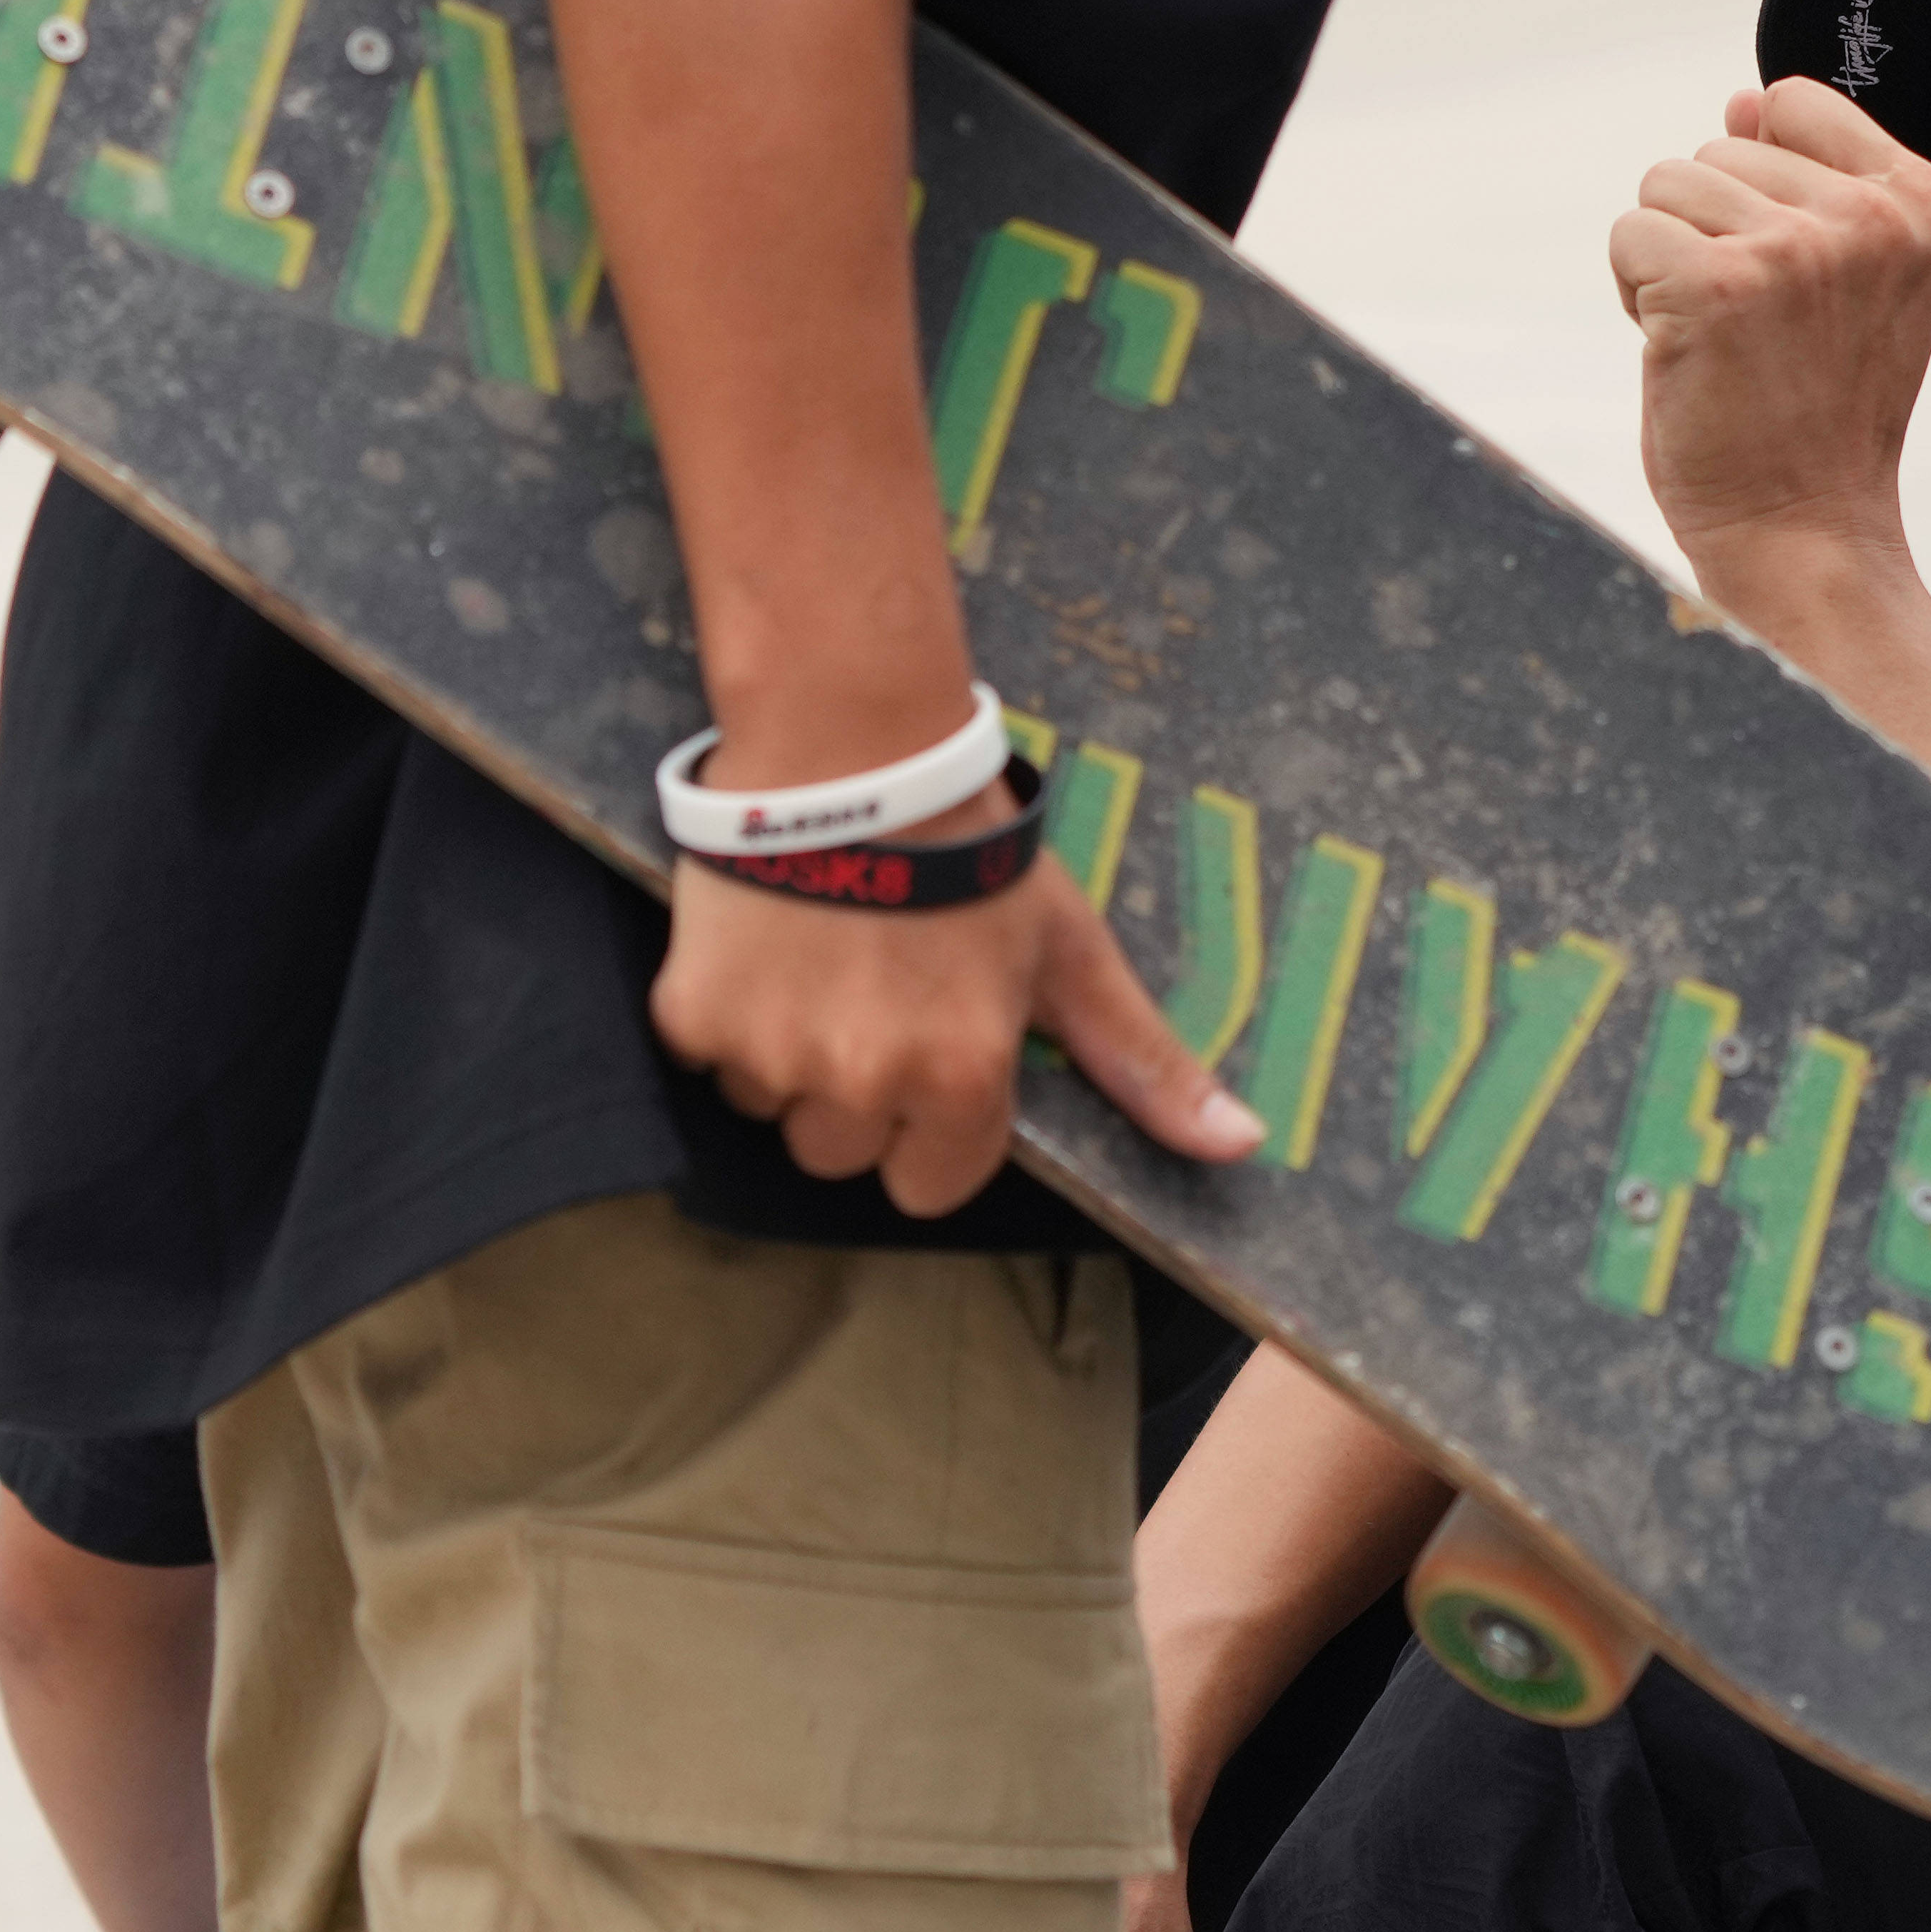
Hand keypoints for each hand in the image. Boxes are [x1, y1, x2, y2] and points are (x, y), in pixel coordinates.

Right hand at [653, 789, 1265, 1215]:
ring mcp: (769, 1053)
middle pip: (846, 1152)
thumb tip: (1239, 1146)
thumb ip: (1143, 1061)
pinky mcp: (691, 1016)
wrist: (848, 747)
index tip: (933, 1059)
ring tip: (821, 966)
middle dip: (861, 1096)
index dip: (938, 1128)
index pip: (934, 1184)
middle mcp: (859, 1082)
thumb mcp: (1070, 951)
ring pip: (775, 1108)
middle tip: (875, 998)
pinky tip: (767, 950)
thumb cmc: (971, 854)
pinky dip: (729, 1018)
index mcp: (956, 1078)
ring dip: (792, 1060)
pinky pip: (711, 1060)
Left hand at [1609, 77, 1930, 562]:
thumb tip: (1742, 102)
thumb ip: (1810, 181)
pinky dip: (1635, 293)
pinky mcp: (1716, 283)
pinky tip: (1684, 351)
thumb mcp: (1852, 280)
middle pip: (1717, 148)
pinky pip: (1629, 235)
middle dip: (1709, 230)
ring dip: (1669, 259)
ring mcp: (1793, 247)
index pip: (1791, 104)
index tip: (1789, 271)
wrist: (1805, 529)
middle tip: (1755, 328)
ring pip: (1665, 186)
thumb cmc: (1819, 409)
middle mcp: (1867, 215)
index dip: (1760, 181)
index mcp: (1917, 200)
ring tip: (1722, 338)